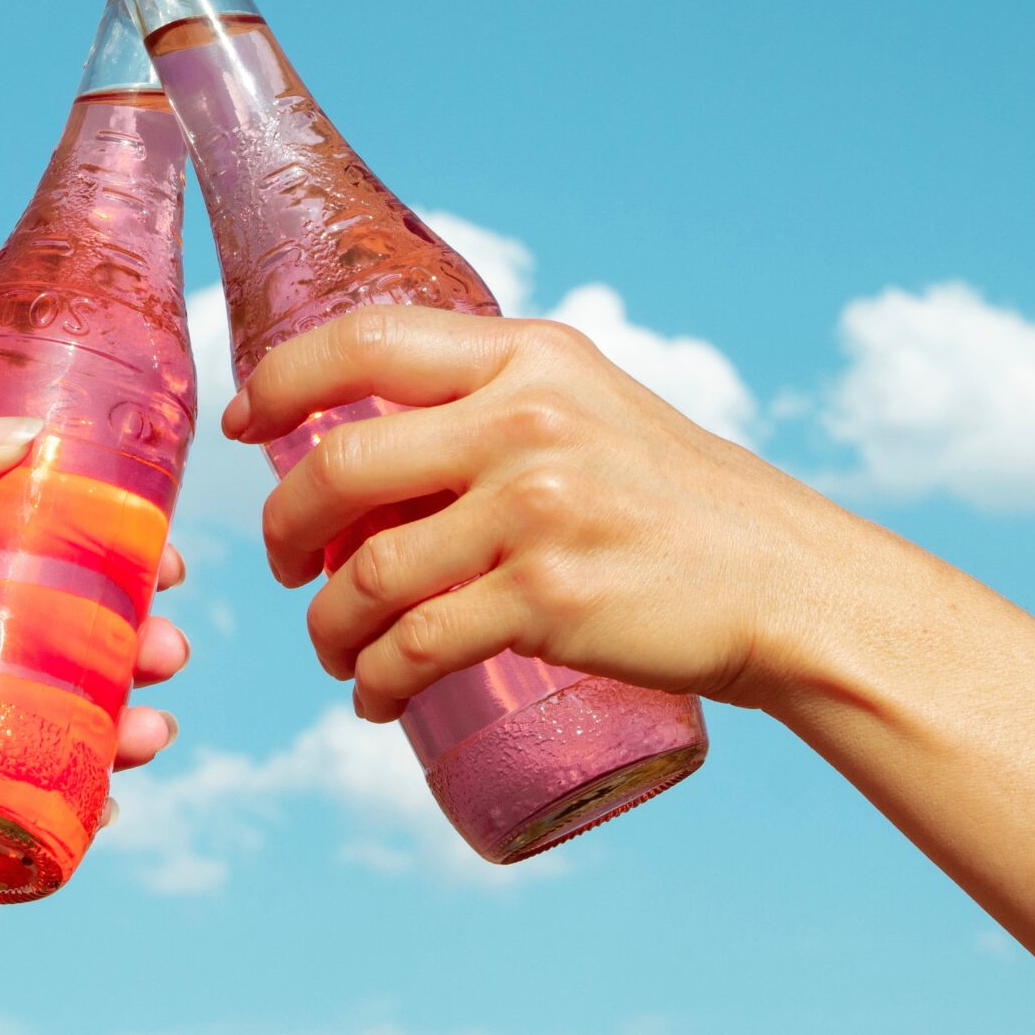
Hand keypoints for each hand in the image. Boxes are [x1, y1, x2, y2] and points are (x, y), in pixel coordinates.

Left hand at [0, 411, 190, 837]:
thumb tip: (31, 433)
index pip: (53, 559)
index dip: (120, 563)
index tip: (168, 566)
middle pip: (71, 649)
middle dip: (137, 653)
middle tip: (166, 654)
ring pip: (53, 728)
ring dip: (118, 731)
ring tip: (148, 734)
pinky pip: (3, 806)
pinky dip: (64, 811)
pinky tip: (103, 808)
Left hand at [227, 307, 879, 720]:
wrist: (791, 584)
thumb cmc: (682, 500)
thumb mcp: (592, 404)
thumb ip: (497, 400)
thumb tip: (375, 432)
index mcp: (529, 355)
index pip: (365, 339)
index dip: (282, 379)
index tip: (243, 424)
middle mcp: (525, 419)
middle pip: (339, 465)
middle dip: (286, 526)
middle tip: (285, 564)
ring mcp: (536, 509)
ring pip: (367, 571)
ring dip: (327, 624)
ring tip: (334, 649)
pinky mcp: (549, 601)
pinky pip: (416, 646)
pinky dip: (375, 679)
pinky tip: (372, 695)